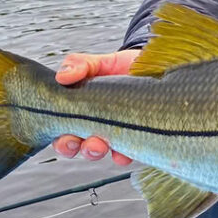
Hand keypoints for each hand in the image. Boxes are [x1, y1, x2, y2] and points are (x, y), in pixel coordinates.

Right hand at [51, 50, 139, 164]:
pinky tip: (124, 150)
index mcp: (82, 113)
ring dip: (95, 151)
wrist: (155, 67)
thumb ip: (79, 64)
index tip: (66, 136)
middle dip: (74, 148)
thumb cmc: (122, 68)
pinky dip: (123, 155)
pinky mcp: (137, 138)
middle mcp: (97, 128)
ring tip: (100, 144)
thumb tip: (62, 76)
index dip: (62, 141)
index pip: (63, 134)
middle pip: (78, 148)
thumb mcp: (100, 62)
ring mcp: (117, 135)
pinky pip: (128, 154)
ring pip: (101, 152)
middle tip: (77, 142)